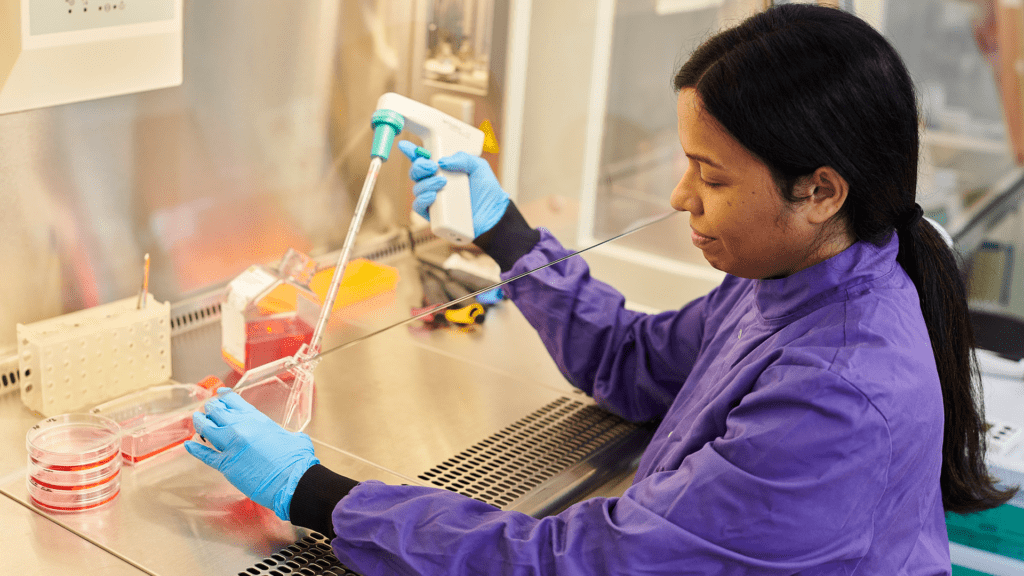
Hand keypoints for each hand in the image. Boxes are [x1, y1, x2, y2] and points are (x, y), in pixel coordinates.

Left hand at [185, 388, 318, 520]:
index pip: (234, 401)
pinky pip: (205, 454)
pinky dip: (195, 449)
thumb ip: (286, 435)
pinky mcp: (226, 464)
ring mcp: (231, 445)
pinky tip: (189, 444)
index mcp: (257, 419)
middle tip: (206, 410)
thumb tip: (291, 438)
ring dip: (200, 423)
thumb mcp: (294, 437)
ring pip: (207, 428)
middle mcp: (241, 428)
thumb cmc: (296, 461)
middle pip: (217, 412)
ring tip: (196, 420)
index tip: (218, 395)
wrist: (292, 481)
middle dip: (210, 409)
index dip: (223, 397)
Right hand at [398, 140, 509, 237]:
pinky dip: (422, 199)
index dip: (412, 152)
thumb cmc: (486, 190)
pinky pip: (419, 207)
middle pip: (416, 173)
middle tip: (432, 166)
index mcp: (443, 170)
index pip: (423, 159)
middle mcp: (435, 183)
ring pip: (417, 188)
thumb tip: (442, 161)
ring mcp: (433, 199)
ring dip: (426, 183)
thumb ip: (463, 158)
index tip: (404, 146)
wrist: (493, 213)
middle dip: (419, 166)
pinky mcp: (434, 215)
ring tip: (442, 182)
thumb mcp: (478, 167)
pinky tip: (432, 196)